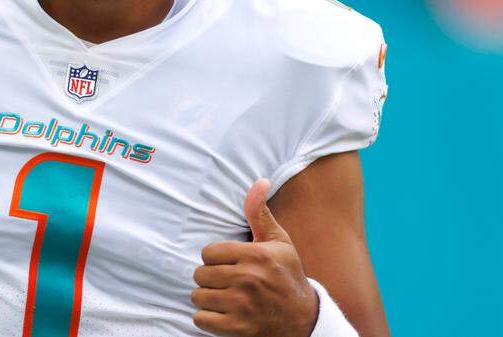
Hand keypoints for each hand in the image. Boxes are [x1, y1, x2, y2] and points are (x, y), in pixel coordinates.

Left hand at [191, 179, 318, 336]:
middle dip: (209, 278)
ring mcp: (242, 306)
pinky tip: (223, 313)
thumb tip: (260, 181)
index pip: (208, 253)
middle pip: (200, 274)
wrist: (304, 319)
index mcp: (256, 256)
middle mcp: (248, 279)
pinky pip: (201, 320)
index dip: (215, 259)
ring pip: (198, 296)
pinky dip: (208, 319)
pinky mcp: (238, 329)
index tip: (229, 264)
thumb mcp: (279, 242)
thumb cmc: (287, 275)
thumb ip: (260, 213)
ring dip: (207, 299)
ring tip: (224, 297)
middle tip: (225, 282)